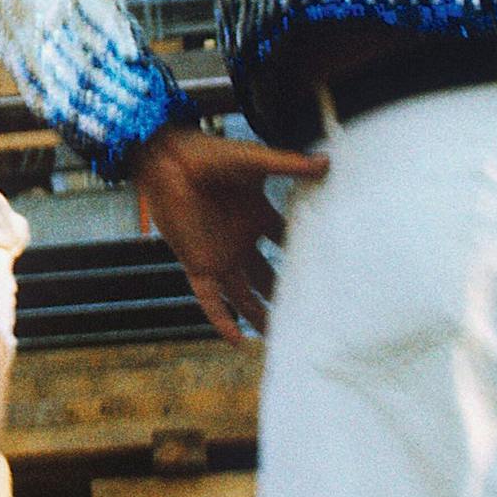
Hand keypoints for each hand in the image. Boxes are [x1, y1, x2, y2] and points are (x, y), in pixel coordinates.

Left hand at [129, 125, 328, 342]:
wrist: (168, 160)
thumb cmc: (209, 156)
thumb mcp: (254, 162)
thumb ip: (288, 165)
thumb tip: (327, 161)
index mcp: (256, 218)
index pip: (284, 243)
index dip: (303, 257)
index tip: (328, 275)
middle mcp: (240, 242)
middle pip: (266, 277)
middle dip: (283, 296)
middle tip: (309, 317)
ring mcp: (219, 256)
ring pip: (243, 295)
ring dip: (258, 316)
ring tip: (280, 339)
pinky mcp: (198, 265)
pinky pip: (211, 299)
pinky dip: (222, 320)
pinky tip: (237, 341)